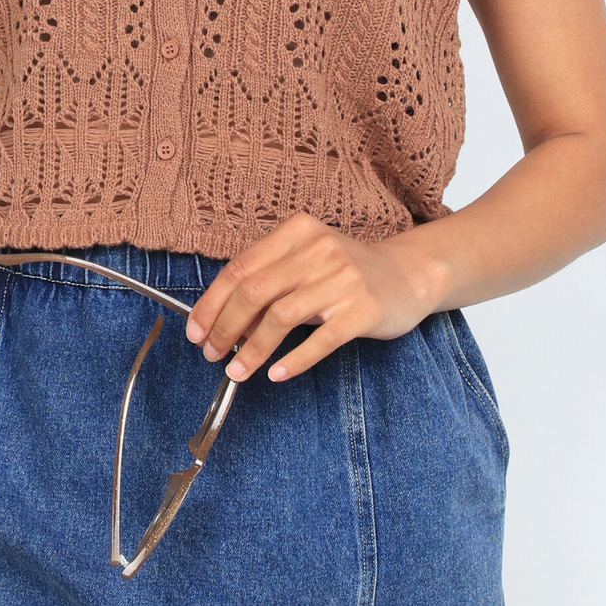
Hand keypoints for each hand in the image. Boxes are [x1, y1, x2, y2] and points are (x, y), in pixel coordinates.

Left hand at [184, 210, 443, 382]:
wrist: (409, 275)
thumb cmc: (347, 272)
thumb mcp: (306, 263)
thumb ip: (269, 282)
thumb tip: (221, 321)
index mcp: (298, 232)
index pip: (240, 268)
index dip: (212, 303)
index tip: (196, 330)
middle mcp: (319, 249)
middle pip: (254, 291)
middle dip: (225, 327)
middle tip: (211, 354)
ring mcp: (344, 278)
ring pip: (281, 317)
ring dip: (252, 350)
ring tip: (237, 372)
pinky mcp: (364, 308)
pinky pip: (320, 339)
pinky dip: (294, 360)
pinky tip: (276, 374)